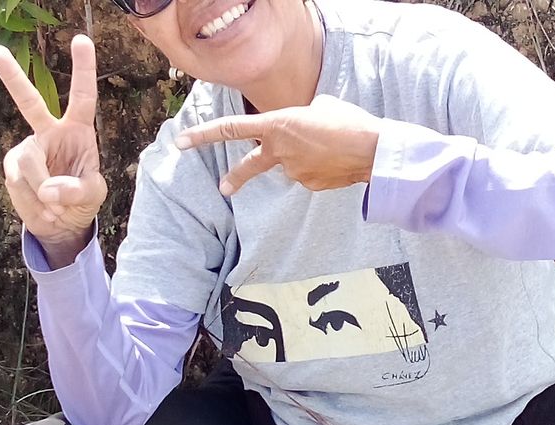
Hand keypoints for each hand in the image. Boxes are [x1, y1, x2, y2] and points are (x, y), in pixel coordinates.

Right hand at [0, 36, 106, 266]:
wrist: (60, 222)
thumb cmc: (82, 200)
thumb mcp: (92, 196)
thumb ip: (76, 191)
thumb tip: (49, 189)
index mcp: (78, 129)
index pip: (82, 96)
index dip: (83, 69)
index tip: (81, 40)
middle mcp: (50, 131)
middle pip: (29, 101)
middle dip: (11, 76)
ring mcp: (28, 147)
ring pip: (29, 164)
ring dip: (42, 191)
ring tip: (55, 207)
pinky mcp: (12, 165)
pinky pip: (19, 181)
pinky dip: (31, 200)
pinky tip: (41, 206)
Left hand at [175, 94, 381, 195]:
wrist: (372, 150)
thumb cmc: (348, 121)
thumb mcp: (319, 106)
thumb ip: (300, 117)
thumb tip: (300, 129)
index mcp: (276, 124)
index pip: (231, 129)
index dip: (203, 135)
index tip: (182, 142)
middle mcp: (279, 150)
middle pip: (249, 165)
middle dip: (236, 178)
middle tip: (224, 188)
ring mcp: (292, 171)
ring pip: (292, 165)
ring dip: (307, 158)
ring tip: (332, 148)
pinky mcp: (308, 185)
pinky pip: (309, 174)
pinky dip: (319, 169)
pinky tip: (336, 161)